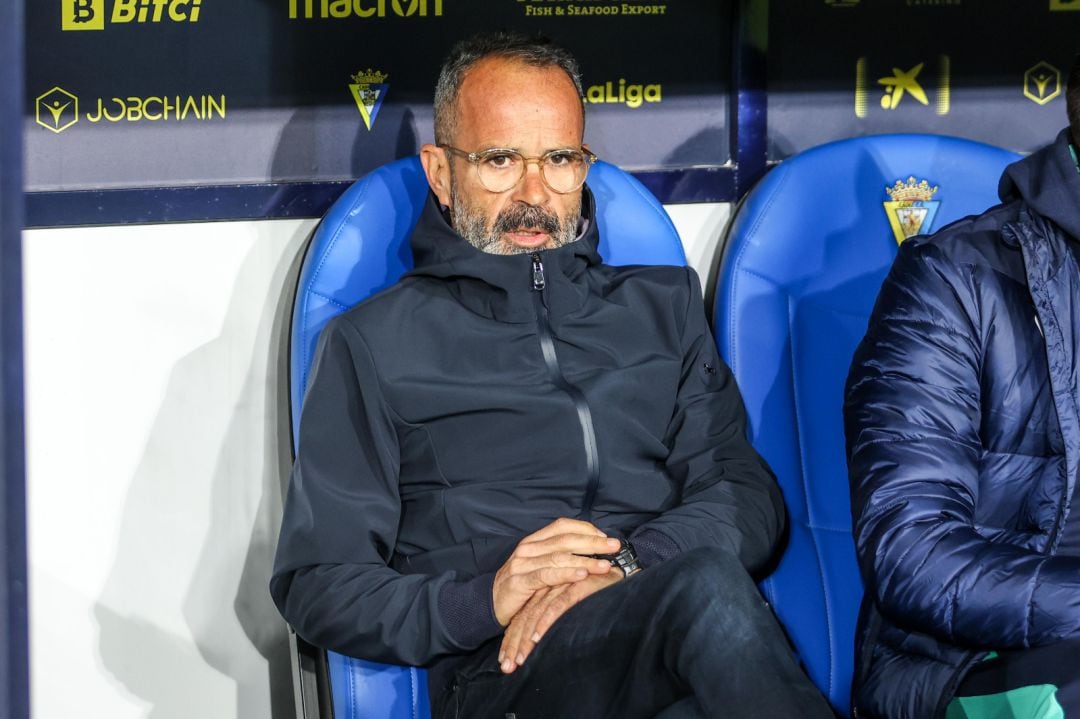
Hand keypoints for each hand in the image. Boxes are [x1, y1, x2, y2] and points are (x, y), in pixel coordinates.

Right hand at [492, 518, 619, 626]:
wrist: (488, 604)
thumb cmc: (521, 587)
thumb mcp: (538, 567)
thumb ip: (557, 558)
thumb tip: (590, 553)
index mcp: (533, 541)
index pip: (562, 526)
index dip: (585, 529)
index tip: (605, 537)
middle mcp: (527, 548)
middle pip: (565, 539)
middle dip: (593, 543)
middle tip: (615, 547)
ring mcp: (522, 564)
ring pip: (559, 557)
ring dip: (585, 559)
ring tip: (606, 564)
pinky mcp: (519, 582)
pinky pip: (546, 576)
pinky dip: (566, 574)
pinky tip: (582, 574)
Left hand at [498, 569, 626, 673]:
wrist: (621, 571)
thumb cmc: (597, 590)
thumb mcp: (571, 602)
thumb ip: (555, 613)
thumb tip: (540, 640)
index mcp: (545, 589)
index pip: (523, 616)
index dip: (513, 638)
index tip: (505, 661)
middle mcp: (549, 586)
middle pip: (525, 617)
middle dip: (514, 643)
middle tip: (507, 666)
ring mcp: (562, 585)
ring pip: (536, 614)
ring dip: (526, 640)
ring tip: (519, 661)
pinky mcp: (577, 585)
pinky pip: (557, 605)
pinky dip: (546, 621)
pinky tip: (538, 637)